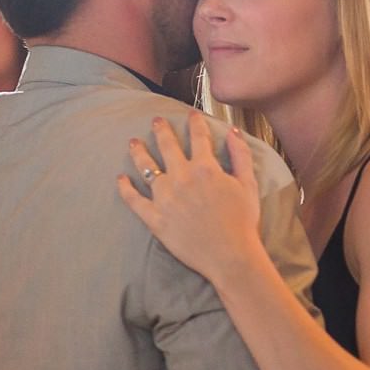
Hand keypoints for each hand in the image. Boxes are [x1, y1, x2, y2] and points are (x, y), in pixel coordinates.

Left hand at [117, 109, 268, 286]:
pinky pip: (134, 200)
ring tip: (133, 142)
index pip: (198, 137)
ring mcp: (164, 197)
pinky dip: (125, 188)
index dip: (195, 123)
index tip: (191, 115)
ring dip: (138, 152)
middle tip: (156, 120)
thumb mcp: (248, 185)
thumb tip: (233, 132)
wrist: (230, 255)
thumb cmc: (243, 222)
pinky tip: (120, 178)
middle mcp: (181, 177)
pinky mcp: (154, 218)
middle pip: (167, 146)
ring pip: (146, 167)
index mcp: (205, 168)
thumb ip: (240, 156)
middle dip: (161, 129)